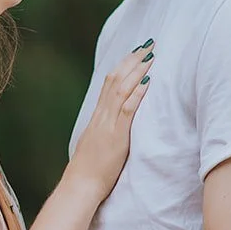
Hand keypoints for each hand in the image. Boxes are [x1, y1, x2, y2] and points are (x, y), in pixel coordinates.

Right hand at [67, 40, 152, 198]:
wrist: (80, 184)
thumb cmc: (90, 169)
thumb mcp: (97, 142)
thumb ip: (105, 129)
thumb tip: (115, 122)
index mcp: (98, 116)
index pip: (110, 83)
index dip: (124, 66)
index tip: (137, 53)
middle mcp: (102, 116)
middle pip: (115, 80)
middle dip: (132, 61)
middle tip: (148, 45)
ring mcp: (107, 125)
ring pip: (121, 90)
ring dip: (137, 71)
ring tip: (150, 56)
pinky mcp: (116, 136)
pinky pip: (126, 111)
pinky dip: (136, 95)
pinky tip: (147, 83)